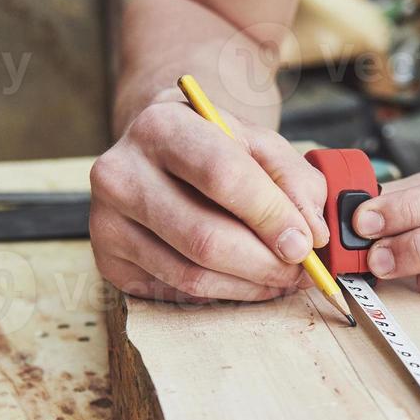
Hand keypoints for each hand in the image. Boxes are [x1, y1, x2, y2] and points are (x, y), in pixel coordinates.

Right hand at [90, 95, 329, 301]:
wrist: (159, 154)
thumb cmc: (214, 148)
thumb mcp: (259, 144)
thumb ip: (294, 181)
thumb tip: (312, 235)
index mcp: (161, 125)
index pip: (222, 176)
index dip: (271, 215)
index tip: (306, 242)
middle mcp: (121, 172)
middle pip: (205, 237)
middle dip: (266, 263)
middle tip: (301, 271)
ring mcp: (107, 220)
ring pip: (192, 275)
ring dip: (250, 285)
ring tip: (281, 277)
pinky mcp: (108, 260)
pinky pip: (177, 292)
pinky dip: (223, 293)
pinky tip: (245, 279)